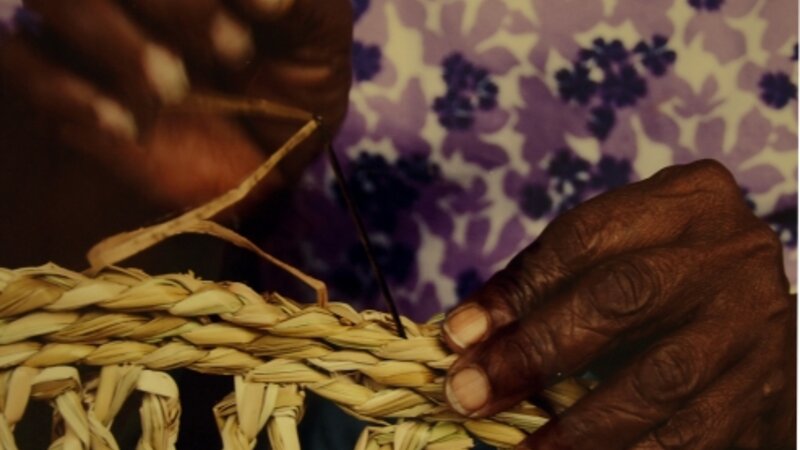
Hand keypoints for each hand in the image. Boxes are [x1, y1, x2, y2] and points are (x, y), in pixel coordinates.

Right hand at [0, 0, 351, 207]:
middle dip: (177, 4)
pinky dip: (63, 90)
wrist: (255, 163)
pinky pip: (18, 61)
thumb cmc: (288, 84)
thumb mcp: (316, 34)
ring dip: (116, 43)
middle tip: (234, 52)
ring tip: (174, 92)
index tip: (275, 13)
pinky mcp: (46, 75)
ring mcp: (83, 21)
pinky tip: (122, 126)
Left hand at [442, 160, 794, 448]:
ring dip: (581, 427)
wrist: (749, 312)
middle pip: (625, 296)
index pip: (585, 238)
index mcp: (685, 202)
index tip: (457, 336)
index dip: (517, 290)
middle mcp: (731, 254)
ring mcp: (756, 325)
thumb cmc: (660, 276)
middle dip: (538, 351)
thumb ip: (542, 286)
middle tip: (471, 395)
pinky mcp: (765, 392)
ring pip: (662, 380)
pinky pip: (696, 437)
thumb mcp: (611, 256)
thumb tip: (463, 339)